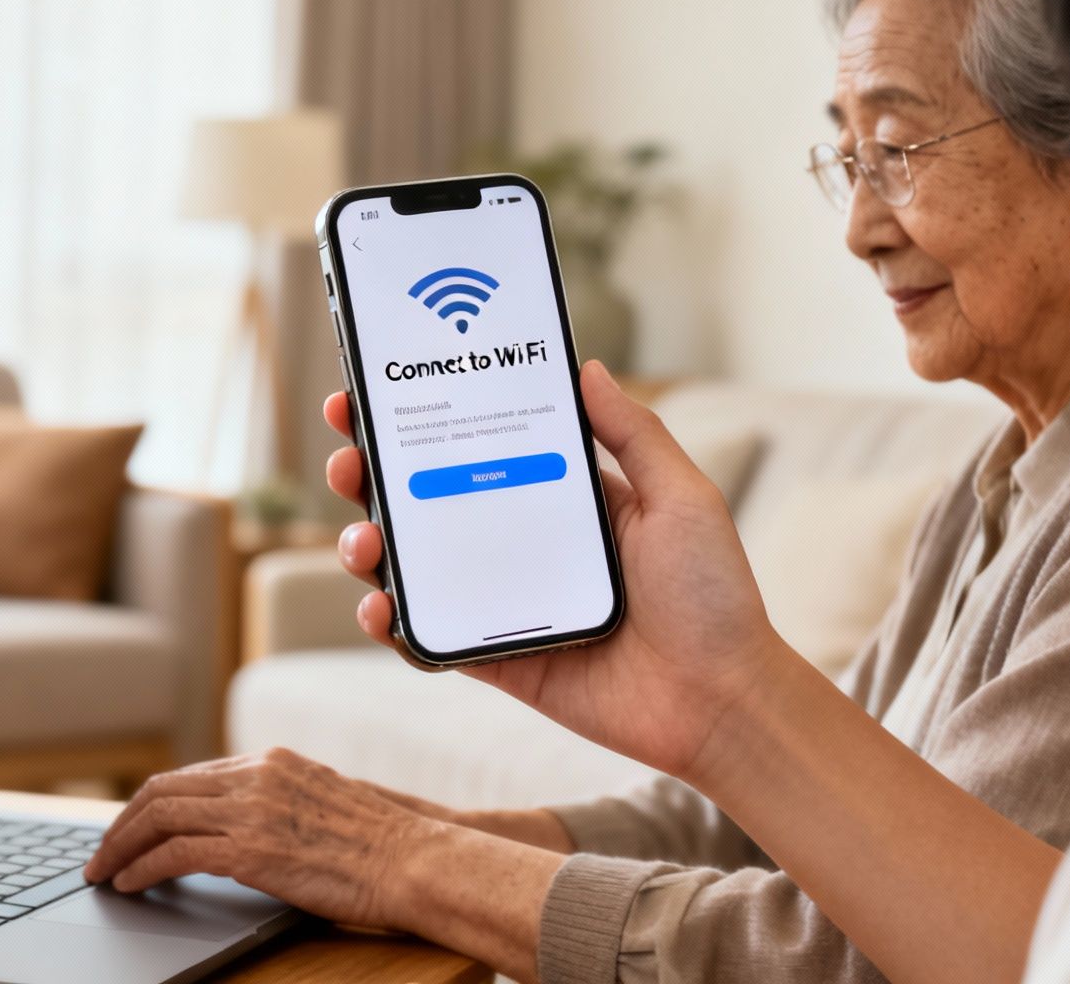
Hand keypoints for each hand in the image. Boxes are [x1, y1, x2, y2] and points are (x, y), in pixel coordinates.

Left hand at [82, 748, 436, 929]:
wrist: (413, 859)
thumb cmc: (378, 843)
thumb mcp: (321, 802)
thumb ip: (278, 802)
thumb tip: (240, 826)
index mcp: (273, 761)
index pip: (191, 775)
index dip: (153, 804)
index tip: (133, 828)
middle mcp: (257, 776)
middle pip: (163, 790)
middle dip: (123, 823)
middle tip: (102, 852)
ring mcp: (253, 810)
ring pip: (159, 818)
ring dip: (121, 847)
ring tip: (104, 872)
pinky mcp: (251, 850)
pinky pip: (176, 854)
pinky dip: (143, 869)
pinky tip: (131, 885)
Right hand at [323, 360, 791, 784]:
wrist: (721, 701)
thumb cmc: (714, 597)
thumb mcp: (682, 499)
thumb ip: (634, 434)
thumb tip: (585, 368)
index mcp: (563, 498)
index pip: (479, 446)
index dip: (426, 420)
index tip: (373, 395)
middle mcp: (525, 543)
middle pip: (428, 501)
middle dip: (374, 477)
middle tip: (349, 461)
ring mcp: (506, 603)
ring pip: (416, 567)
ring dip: (371, 549)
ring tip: (364, 544)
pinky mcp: (498, 660)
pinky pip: (430, 638)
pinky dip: (394, 624)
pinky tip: (381, 609)